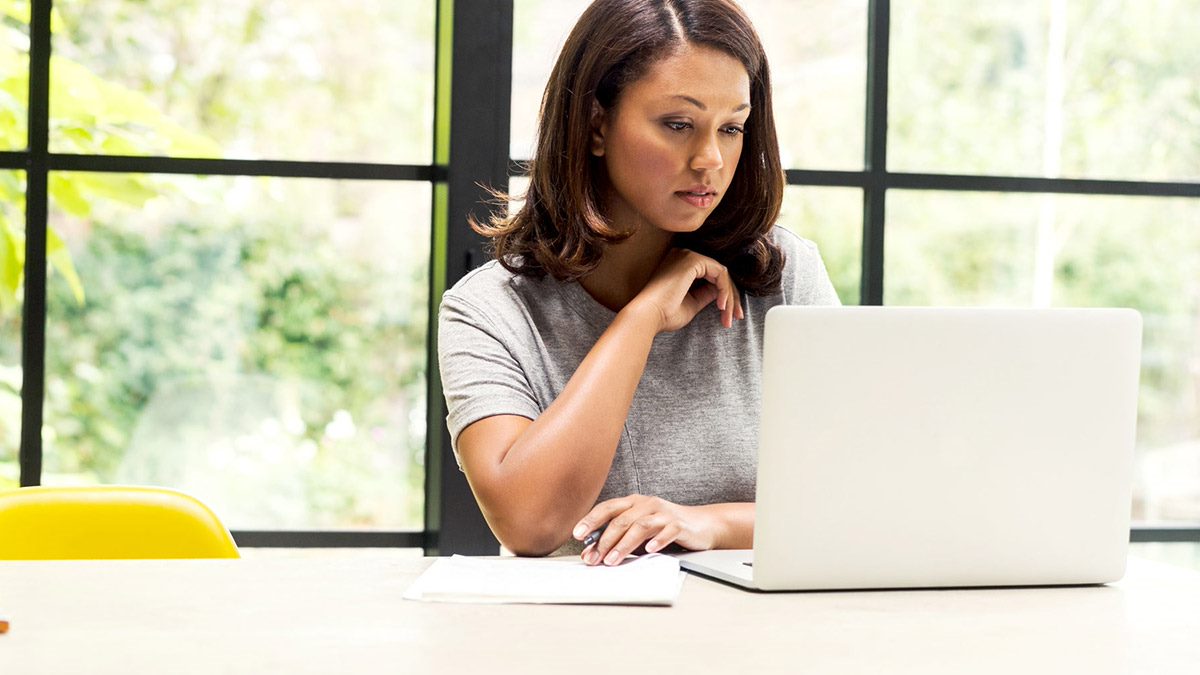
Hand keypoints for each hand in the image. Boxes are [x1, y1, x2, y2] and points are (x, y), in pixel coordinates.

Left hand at [571, 494, 719, 565]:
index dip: (591, 519)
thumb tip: (591, 553)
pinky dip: (657, 540)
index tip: (577, 534)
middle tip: (594, 559)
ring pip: (640, 526)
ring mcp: (664, 513)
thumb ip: (618, 538)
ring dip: (624, 544)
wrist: (701, 524)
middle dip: (605, 540)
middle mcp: (647, 504)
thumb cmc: (665, 527)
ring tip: (613, 560)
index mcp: (634, 502)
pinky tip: (649, 550)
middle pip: (622, 520)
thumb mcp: (639, 531)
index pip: (608, 508)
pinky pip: (667, 531)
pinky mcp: (680, 524)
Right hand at [628, 248, 743, 332]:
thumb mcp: (691, 304)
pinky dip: (724, 290)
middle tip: (737, 317)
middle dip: (731, 297)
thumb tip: (721, 292)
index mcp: (679, 265)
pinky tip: (721, 306)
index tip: (730, 317)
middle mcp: (683, 256)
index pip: (710, 276)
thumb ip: (705, 295)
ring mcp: (688, 256)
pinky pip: (720, 273)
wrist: (648, 316)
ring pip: (721, 274)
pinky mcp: (693, 260)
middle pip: (718, 274)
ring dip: (729, 296)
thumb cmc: (664, 314)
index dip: (724, 296)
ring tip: (728, 317)